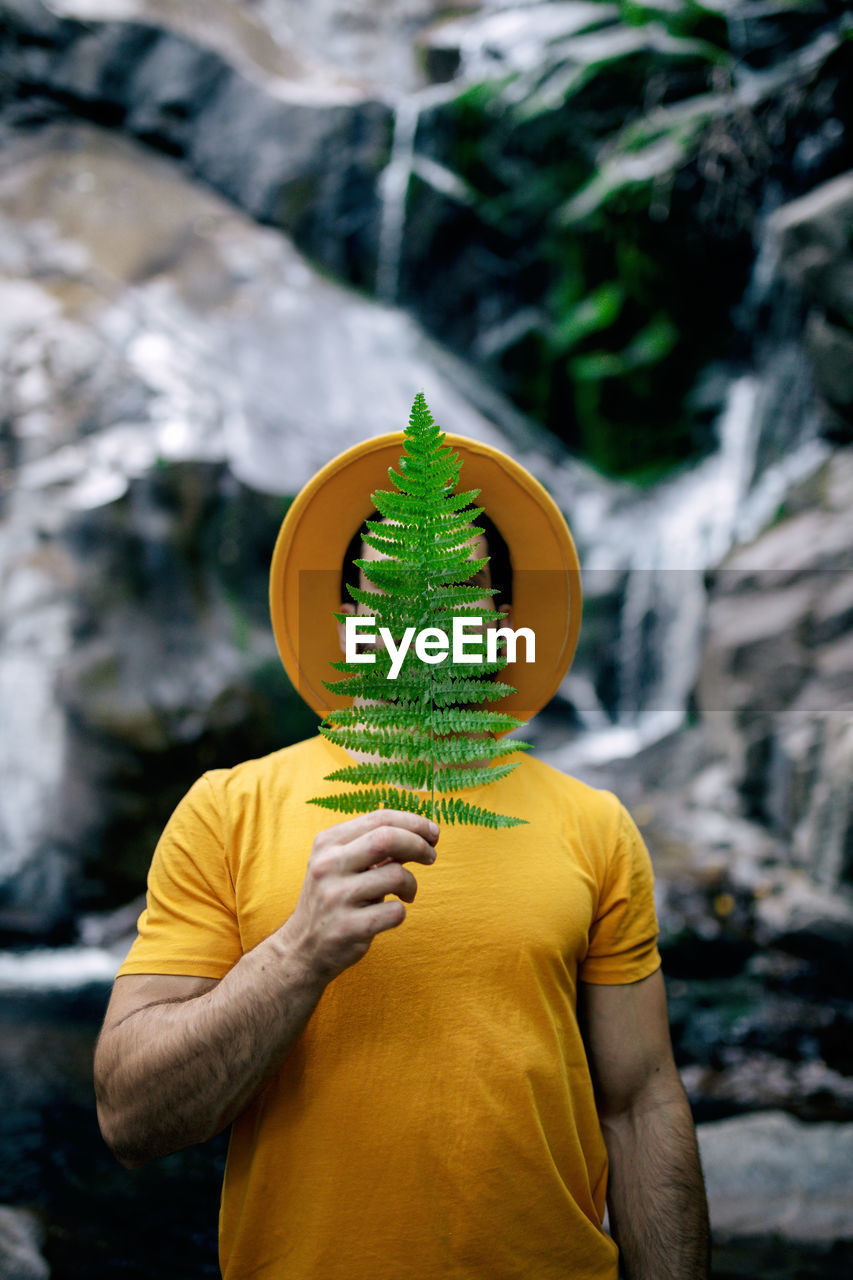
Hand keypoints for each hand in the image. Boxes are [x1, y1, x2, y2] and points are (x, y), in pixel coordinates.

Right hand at [282, 810, 438, 981]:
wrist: (303, 947)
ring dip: (411, 884)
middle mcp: (328, 865)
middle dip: (418, 844)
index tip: (433, 832)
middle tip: (431, 856)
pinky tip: (388, 915)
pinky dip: (400, 911)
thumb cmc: (334, 898)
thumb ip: (376, 847)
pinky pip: (395, 911)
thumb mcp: (344, 864)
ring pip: (396, 875)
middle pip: (387, 838)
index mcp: (328, 843)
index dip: (414, 822)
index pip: (379, 818)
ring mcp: (336, 897)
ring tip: (406, 893)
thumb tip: (422, 833)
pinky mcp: (347, 927)